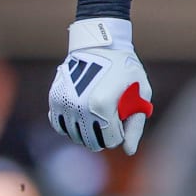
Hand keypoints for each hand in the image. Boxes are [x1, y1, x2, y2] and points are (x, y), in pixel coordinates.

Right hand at [48, 18, 152, 154]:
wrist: (100, 45)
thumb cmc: (126, 69)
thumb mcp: (141, 93)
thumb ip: (136, 124)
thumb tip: (129, 151)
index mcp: (102, 107)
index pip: (111, 140)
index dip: (121, 133)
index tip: (123, 118)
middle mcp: (80, 108)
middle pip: (92, 142)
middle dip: (105, 135)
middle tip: (112, 117)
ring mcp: (65, 103)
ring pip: (75, 137)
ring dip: (88, 130)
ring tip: (98, 113)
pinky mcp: (54, 99)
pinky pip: (60, 125)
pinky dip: (71, 124)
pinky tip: (82, 113)